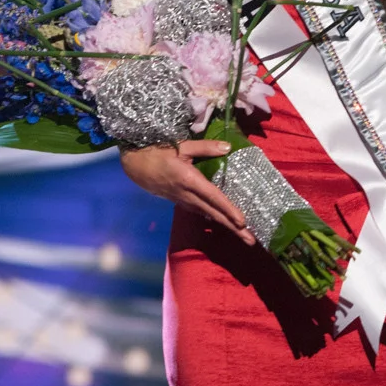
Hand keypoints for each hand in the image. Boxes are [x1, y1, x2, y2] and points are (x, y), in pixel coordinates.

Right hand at [120, 139, 254, 243]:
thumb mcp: (182, 145)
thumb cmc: (157, 150)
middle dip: (233, 228)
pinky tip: (222, 222)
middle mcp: (186, 194)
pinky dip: (213, 218)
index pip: (213, 197)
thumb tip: (228, 148)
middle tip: (251, 240)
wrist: (134, 163)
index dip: (228, 210)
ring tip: (242, 235)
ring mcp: (181, 200)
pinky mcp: (179, 201)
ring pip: (207, 215)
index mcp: (188, 180)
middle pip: (213, 213)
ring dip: (225, 225)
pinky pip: (199, 212)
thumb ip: (205, 147)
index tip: (243, 222)